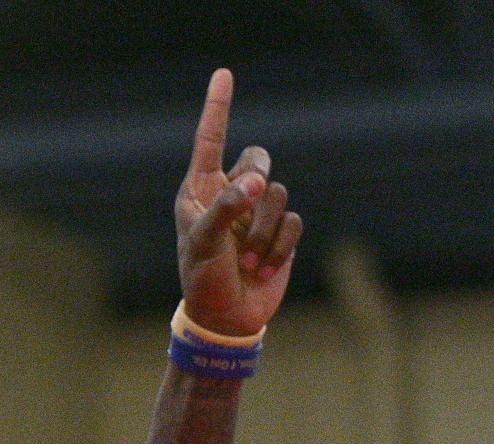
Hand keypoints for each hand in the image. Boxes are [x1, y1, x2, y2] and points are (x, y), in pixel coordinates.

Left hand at [174, 69, 303, 337]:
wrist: (227, 319)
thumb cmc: (203, 280)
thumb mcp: (204, 244)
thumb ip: (224, 208)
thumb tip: (253, 182)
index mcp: (200, 192)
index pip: (211, 141)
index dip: (218, 108)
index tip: (223, 74)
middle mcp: (229, 195)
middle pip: (258, 159)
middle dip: (256, 181)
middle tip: (245, 207)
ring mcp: (256, 214)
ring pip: (278, 194)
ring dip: (264, 231)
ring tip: (247, 260)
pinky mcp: (280, 232)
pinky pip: (293, 221)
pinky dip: (280, 246)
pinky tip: (264, 267)